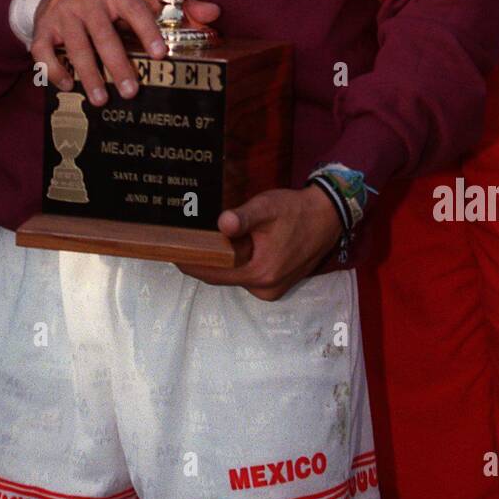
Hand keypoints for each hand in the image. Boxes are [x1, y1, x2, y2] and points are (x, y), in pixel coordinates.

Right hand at [31, 0, 220, 103]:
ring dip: (88, 74)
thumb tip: (214, 14)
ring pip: (75, 47)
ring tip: (102, 99)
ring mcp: (62, 15)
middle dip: (118, 64)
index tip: (161, 54)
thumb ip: (175, 8)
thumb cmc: (106, 1)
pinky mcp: (43, 30)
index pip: (134, 10)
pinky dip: (54, 71)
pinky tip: (68, 86)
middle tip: (131, 91)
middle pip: (104, 34)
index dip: (147, 31)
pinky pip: (45, 52)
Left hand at [176, 186, 341, 299]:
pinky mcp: (277, 285)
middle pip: (222, 277)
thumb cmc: (295, 211)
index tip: (172, 254)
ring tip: (202, 244)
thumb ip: (243, 217)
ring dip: (221, 263)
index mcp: (260, 273)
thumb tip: (223, 224)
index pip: (214, 274)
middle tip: (184, 244)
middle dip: (204, 262)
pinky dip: (237, 264)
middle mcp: (265, 288)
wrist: (327, 218)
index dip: (191, 265)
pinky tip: (229, 248)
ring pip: (235, 277)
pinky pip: (248, 276)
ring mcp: (272, 290)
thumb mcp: (267, 208)